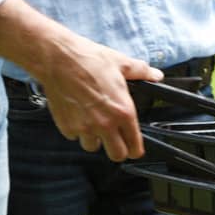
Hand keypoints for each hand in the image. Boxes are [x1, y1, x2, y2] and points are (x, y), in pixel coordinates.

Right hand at [33, 34, 162, 160]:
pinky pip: (75, 136)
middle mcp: (105, 124)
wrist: (59, 59)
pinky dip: (77, 130)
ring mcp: (84, 127)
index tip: (134, 146)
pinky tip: (78, 114)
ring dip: (95, 138)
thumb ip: (142, 72)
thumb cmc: (88, 60)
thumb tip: (155, 75)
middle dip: (118, 149)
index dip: (136, 148)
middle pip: (117, 155)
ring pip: (93, 147)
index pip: (135, 147)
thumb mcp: (122, 63)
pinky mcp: (66, 126)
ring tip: (94, 122)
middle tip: (115, 138)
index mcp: (123, 111)